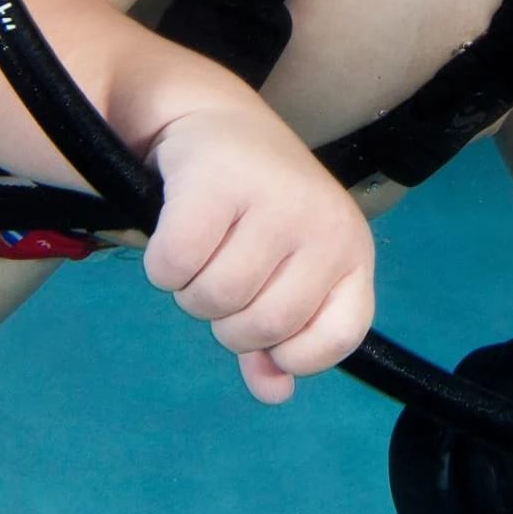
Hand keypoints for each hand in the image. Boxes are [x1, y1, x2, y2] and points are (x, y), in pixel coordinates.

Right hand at [142, 106, 375, 403]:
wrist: (216, 120)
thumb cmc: (257, 206)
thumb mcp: (284, 270)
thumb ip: (282, 339)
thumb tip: (275, 393)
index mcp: (352, 250)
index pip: (338, 336)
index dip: (293, 352)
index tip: (266, 330)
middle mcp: (324, 224)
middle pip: (261, 327)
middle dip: (226, 319)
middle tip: (221, 273)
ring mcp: (275, 200)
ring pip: (214, 300)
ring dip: (190, 291)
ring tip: (199, 250)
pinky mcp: (218, 181)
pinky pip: (174, 267)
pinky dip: (161, 266)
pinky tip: (172, 230)